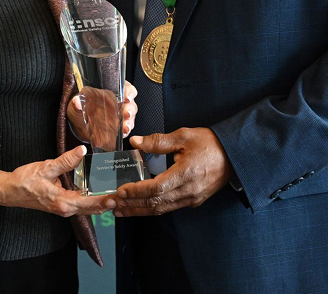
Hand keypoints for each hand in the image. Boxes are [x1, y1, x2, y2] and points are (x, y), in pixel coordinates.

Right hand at [0, 145, 115, 215]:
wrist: (9, 191)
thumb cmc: (25, 181)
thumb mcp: (46, 167)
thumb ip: (65, 161)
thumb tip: (81, 152)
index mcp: (63, 202)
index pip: (89, 203)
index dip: (105, 200)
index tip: (118, 196)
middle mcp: (64, 208)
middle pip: (91, 208)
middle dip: (107, 203)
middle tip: (123, 195)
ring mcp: (62, 207)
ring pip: (86, 208)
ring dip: (100, 203)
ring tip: (115, 194)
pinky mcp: (59, 204)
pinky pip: (79, 205)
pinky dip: (90, 201)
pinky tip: (97, 193)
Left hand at [67, 81, 137, 144]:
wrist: (78, 125)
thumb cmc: (80, 109)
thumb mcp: (76, 104)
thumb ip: (76, 102)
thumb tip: (76, 101)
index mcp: (110, 90)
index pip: (125, 87)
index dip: (129, 91)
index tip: (127, 97)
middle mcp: (118, 101)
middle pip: (130, 103)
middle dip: (130, 109)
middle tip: (126, 113)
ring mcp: (119, 115)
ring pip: (131, 116)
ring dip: (130, 121)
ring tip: (125, 126)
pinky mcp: (118, 126)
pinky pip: (126, 128)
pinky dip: (126, 131)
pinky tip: (123, 133)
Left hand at [113, 128, 232, 216]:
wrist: (234, 155)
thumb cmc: (210, 143)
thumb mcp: (183, 136)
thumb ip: (158, 141)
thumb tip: (135, 141)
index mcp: (185, 174)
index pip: (156, 188)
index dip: (136, 191)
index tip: (120, 192)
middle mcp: (188, 191)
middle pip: (155, 203)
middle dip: (131, 205)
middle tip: (111, 204)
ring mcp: (191, 198)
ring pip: (161, 209)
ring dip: (139, 210)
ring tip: (120, 210)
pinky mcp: (193, 200)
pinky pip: (169, 208)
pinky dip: (152, 208)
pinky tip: (140, 207)